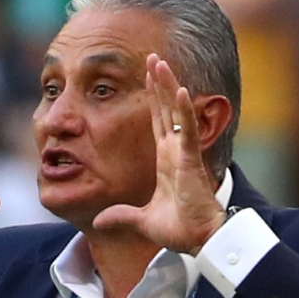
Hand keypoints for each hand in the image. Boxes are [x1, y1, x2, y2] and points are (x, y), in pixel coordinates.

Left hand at [92, 54, 224, 254]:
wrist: (199, 241)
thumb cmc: (180, 229)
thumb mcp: (142, 220)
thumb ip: (122, 216)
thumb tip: (99, 221)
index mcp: (166, 160)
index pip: (158, 121)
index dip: (153, 99)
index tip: (146, 76)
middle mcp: (175, 151)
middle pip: (166, 109)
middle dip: (159, 83)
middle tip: (153, 56)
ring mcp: (184, 153)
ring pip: (176, 112)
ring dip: (168, 87)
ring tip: (160, 62)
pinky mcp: (191, 161)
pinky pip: (187, 131)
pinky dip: (184, 111)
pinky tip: (180, 90)